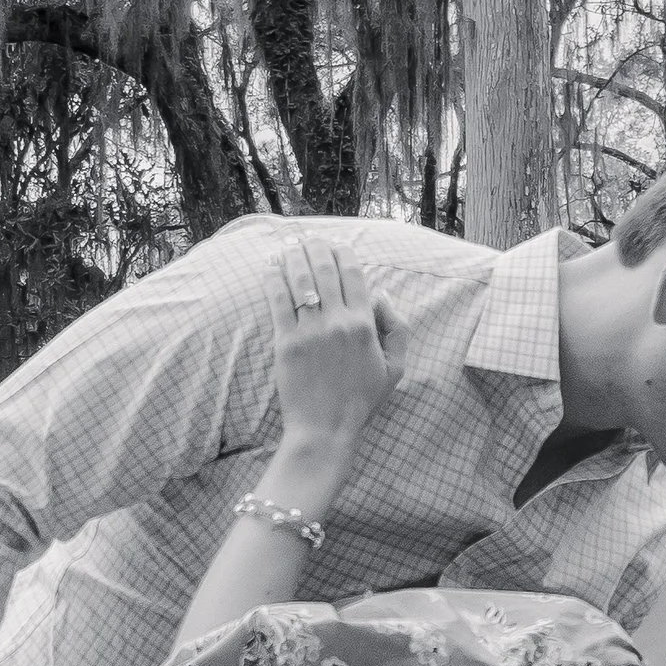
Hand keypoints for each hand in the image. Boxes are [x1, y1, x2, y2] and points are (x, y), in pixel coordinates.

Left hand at [268, 240, 406, 470]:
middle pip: (324, 270)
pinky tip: (270, 266)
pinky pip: (277, 302)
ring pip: (299, 280)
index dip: (343, 251)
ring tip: (288, 245)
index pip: (353, 274)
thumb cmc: (361, 399)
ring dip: (293, 257)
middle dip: (316, 247)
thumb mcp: (395, 367)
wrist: (325, 429)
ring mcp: (309, 332)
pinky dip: (273, 280)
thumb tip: (380, 292)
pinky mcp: (285, 343)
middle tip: (309, 237)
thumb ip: (396, 327)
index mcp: (365, 325)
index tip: (336, 241)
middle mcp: (337, 323)